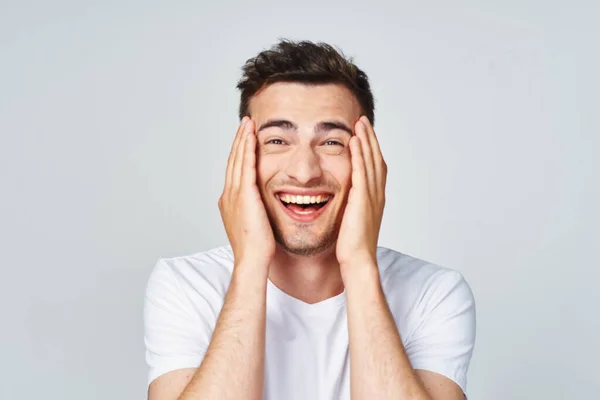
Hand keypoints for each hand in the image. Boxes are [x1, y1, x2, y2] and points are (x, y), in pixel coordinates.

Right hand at [218, 117, 275, 269]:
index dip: (239, 153)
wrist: (252, 260)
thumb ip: (255, 210)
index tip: (245, 138)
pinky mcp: (244, 195)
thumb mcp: (254, 224)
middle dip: (239, 141)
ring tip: (248, 123)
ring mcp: (234, 194)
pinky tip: (252, 137)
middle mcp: (228, 195)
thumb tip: (262, 206)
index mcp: (229, 201)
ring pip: (237, 159)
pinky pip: (246, 166)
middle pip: (233, 160)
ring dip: (242, 139)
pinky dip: (247, 149)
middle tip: (244, 123)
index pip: (234, 171)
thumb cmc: (257, 248)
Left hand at [336, 116, 386, 269]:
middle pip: (376, 158)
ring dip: (365, 140)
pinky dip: (359, 155)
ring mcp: (371, 196)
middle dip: (370, 138)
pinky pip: (361, 172)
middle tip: (363, 120)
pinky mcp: (362, 200)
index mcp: (375, 198)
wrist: (358, 261)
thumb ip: (351, 205)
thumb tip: (343, 198)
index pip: (375, 166)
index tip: (363, 133)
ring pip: (370, 161)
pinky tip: (354, 141)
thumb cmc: (352, 246)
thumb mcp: (352, 219)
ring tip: (359, 123)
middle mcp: (377, 194)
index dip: (370, 148)